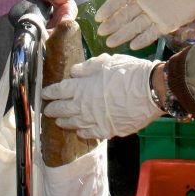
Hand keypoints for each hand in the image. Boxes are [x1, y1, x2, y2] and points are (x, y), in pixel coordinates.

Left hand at [42, 54, 160, 139]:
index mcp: (81, 88)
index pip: (59, 91)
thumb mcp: (105, 62)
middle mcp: (84, 107)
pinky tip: (80, 132)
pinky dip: (83, 132)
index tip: (44, 93)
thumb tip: (74, 71)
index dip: (50, 92)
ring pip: (74, 124)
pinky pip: (91, 133)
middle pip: (63, 109)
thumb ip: (87, 67)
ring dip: (64, 122)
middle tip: (47, 110)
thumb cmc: (128, 72)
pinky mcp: (108, 130)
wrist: (150, 91)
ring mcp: (95, 121)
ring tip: (59, 122)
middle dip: (53, 109)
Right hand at [97, 0, 194, 49]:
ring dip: (122, 34)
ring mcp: (155, 15)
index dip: (109, 9)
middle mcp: (145, 3)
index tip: (99, 18)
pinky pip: (151, 34)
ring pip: (135, 27)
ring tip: (110, 43)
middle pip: (125, 16)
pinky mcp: (166, 25)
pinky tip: (131, 45)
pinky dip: (141, 40)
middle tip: (101, 33)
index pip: (121, 0)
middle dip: (113, 24)